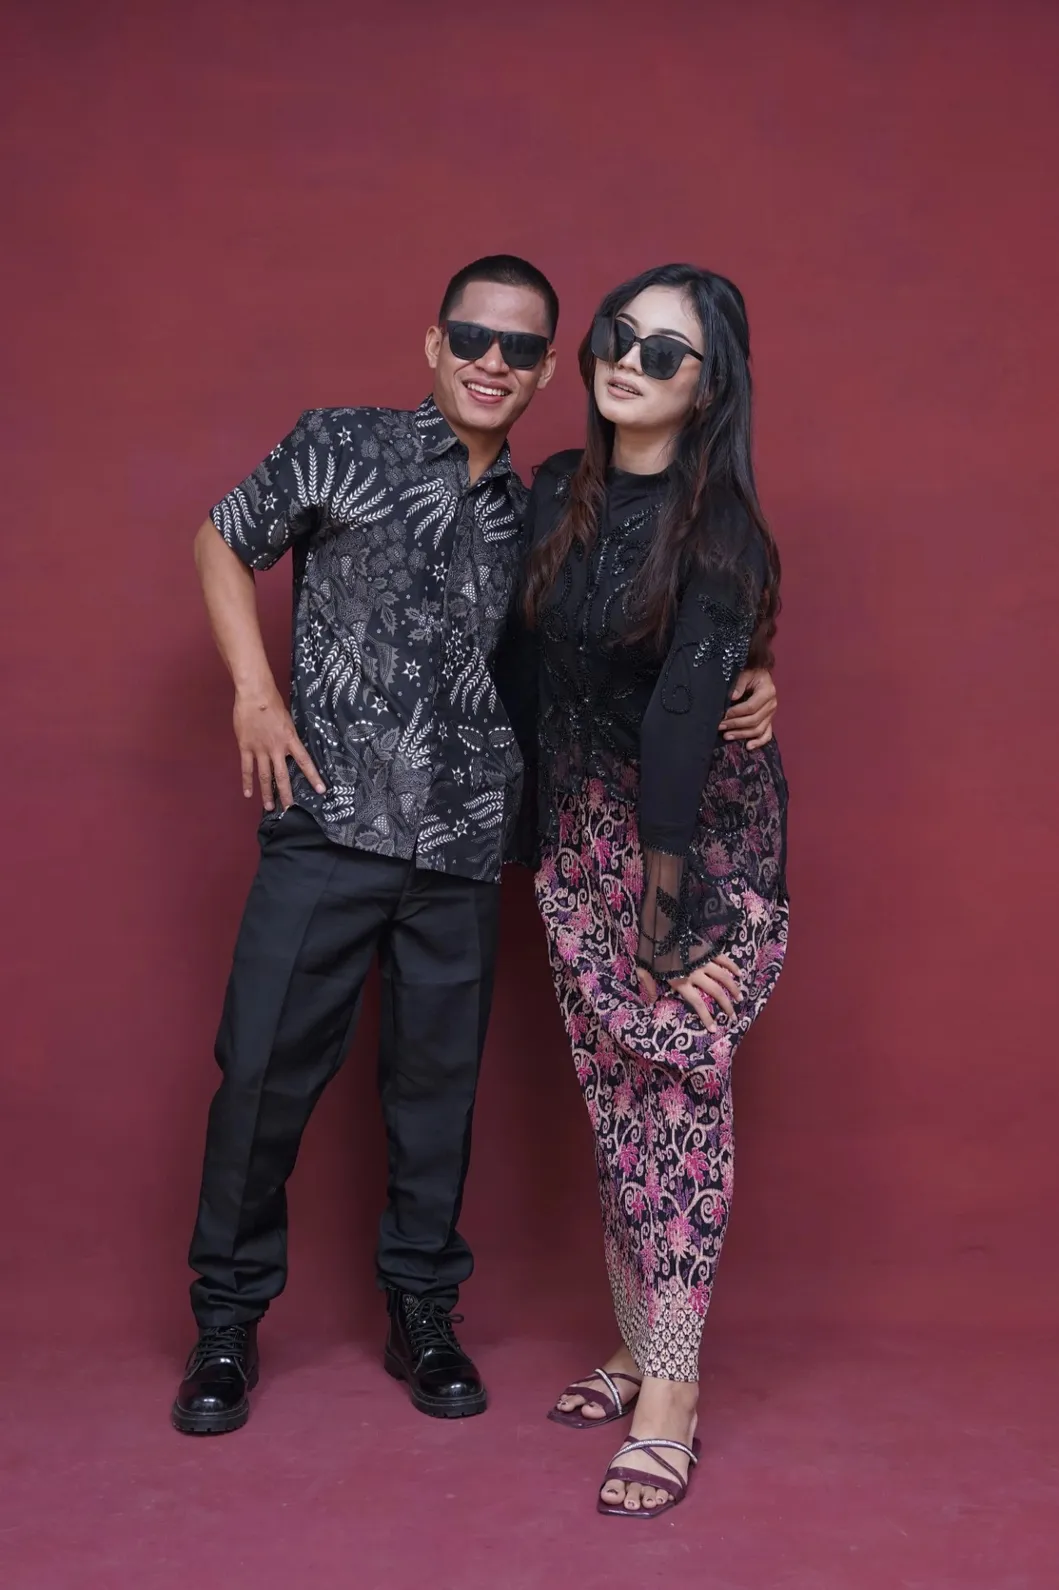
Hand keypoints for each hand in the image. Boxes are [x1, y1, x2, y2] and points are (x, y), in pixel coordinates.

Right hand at [233, 687, 324, 811]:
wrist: (254, 695)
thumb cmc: (272, 703)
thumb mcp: (288, 721)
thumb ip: (288, 736)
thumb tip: (291, 747)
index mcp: (290, 740)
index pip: (305, 762)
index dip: (313, 777)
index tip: (321, 790)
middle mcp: (276, 748)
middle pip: (283, 776)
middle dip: (287, 794)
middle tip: (290, 809)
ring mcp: (260, 750)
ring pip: (265, 776)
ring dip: (268, 793)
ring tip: (269, 807)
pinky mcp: (246, 748)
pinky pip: (247, 768)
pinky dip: (247, 782)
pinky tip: (249, 794)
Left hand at [638, 955, 742, 1030]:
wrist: (659, 926)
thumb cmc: (650, 949)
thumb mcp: (644, 969)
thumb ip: (648, 986)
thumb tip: (650, 1002)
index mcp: (680, 981)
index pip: (697, 1003)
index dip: (707, 1017)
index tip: (715, 1028)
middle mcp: (695, 973)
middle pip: (715, 992)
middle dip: (726, 1006)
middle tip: (733, 1016)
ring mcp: (703, 961)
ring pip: (723, 977)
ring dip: (733, 988)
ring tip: (740, 998)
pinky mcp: (707, 950)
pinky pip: (723, 959)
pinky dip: (732, 966)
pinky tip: (739, 974)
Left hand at [720, 668, 775, 748]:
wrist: (759, 673)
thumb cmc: (750, 672)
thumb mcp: (744, 673)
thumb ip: (739, 684)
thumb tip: (732, 697)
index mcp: (767, 692)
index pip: (750, 707)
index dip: (736, 713)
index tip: (722, 715)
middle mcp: (772, 704)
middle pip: (754, 720)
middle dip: (735, 725)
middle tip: (720, 727)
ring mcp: (771, 714)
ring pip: (758, 729)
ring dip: (742, 735)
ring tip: (726, 736)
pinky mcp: (769, 720)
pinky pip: (767, 734)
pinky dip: (759, 742)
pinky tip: (748, 747)